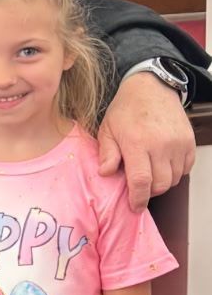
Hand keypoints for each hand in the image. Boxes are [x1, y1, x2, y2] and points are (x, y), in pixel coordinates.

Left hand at [97, 72, 193, 209]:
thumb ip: (106, 152)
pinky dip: (174, 172)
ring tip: (149, 171)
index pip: (141, 181)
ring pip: (173, 179)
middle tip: (139, 184)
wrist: (151, 87)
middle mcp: (161, 144)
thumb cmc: (126, 109)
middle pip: (160, 185)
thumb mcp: (107, 128)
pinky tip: (162, 164)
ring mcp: (178, 143)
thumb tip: (105, 173)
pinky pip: (185, 169)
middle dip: (148, 191)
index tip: (135, 206)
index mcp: (137, 142)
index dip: (138, 199)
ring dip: (161, 182)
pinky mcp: (189, 142)